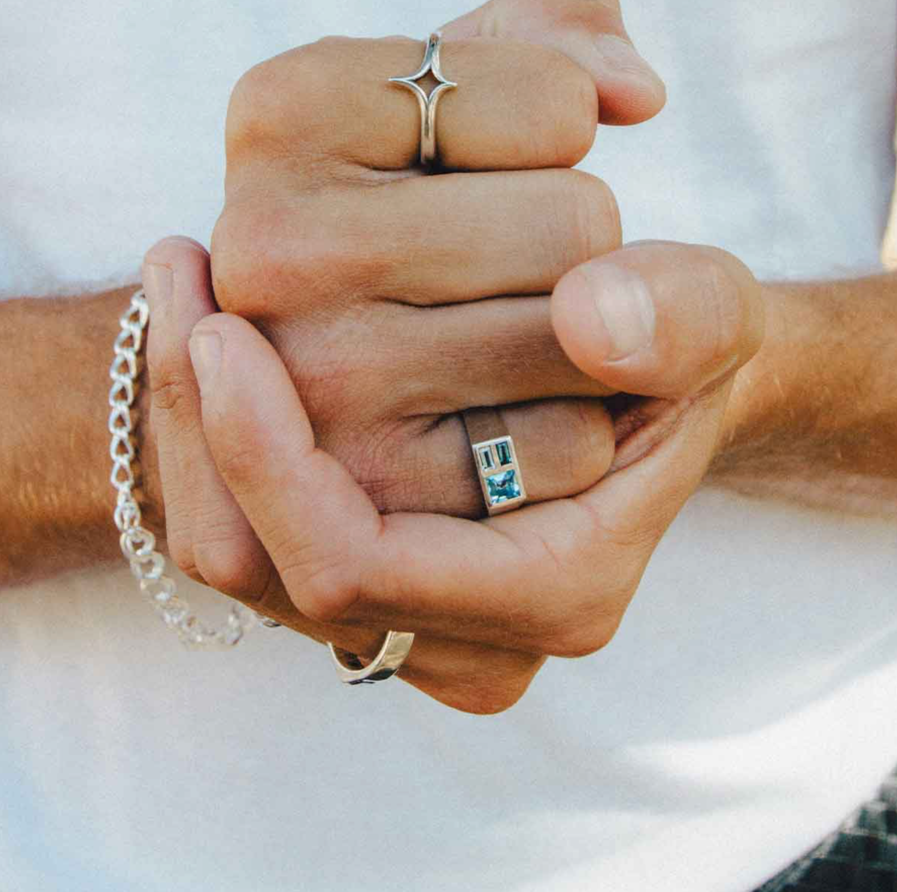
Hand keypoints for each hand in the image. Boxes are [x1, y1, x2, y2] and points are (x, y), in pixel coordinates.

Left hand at [142, 235, 761, 713]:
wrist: (645, 385)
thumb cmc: (675, 351)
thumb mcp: (716, 315)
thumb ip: (689, 316)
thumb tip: (590, 317)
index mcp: (553, 594)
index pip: (353, 568)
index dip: (268, 458)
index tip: (222, 326)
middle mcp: (462, 629)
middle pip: (261, 565)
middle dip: (196, 419)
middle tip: (180, 268)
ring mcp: (397, 603)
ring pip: (227, 547)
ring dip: (185, 416)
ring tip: (179, 279)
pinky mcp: (355, 558)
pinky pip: (232, 521)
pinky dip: (199, 422)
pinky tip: (203, 313)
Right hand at [205, 0, 662, 526]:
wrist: (392, 354)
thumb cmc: (452, 200)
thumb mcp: (489, 81)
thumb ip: (569, 27)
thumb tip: (633, 95)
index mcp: (280, 107)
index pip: (561, 101)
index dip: (565, 129)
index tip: (481, 155)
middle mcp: (261, 245)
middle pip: (579, 224)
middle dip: (575, 242)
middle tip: (486, 262)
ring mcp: (301, 381)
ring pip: (585, 342)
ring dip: (583, 340)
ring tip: (484, 335)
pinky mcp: (367, 493)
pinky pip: (573, 449)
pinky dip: (578, 431)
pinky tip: (495, 418)